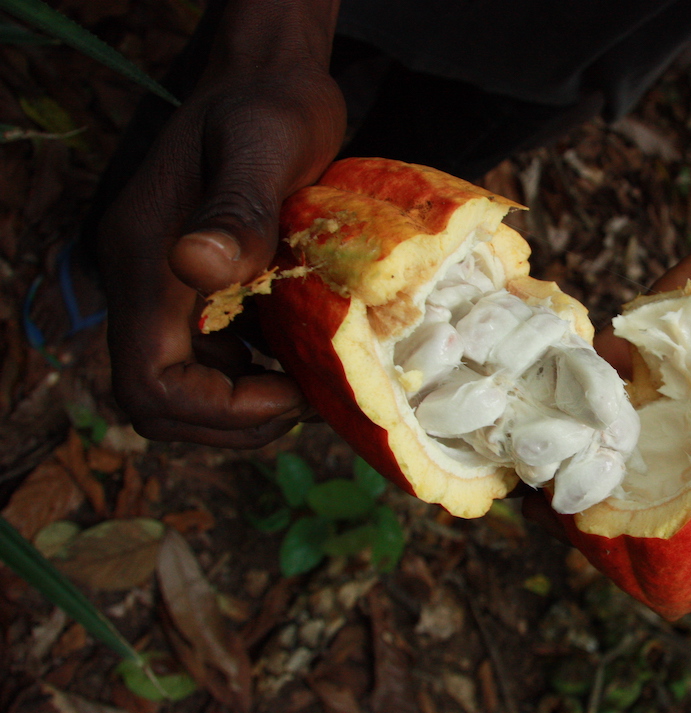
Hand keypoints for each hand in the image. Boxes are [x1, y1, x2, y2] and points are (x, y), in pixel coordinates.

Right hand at [95, 31, 345, 447]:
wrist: (268, 76)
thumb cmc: (271, 106)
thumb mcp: (263, 147)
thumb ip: (234, 210)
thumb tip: (198, 266)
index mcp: (146, 263)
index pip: (150, 382)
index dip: (216, 411)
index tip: (289, 393)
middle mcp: (147, 284)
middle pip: (158, 401)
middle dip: (229, 423)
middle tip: (303, 403)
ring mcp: (169, 288)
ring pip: (183, 387)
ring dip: (243, 407)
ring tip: (309, 388)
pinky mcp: (197, 286)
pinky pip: (210, 359)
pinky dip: (252, 378)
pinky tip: (303, 360)